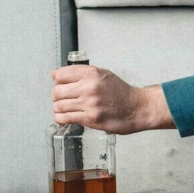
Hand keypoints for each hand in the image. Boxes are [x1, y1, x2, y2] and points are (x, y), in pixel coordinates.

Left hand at [51, 65, 171, 133]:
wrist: (137, 107)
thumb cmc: (121, 93)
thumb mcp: (104, 75)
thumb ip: (83, 74)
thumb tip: (58, 76)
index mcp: (92, 74)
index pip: (60, 75)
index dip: (58, 81)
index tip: (61, 85)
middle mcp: (90, 87)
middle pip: (56, 91)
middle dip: (58, 96)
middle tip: (64, 98)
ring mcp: (90, 103)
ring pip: (58, 106)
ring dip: (59, 108)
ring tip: (66, 108)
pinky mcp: (90, 118)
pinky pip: (64, 118)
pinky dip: (61, 118)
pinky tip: (66, 117)